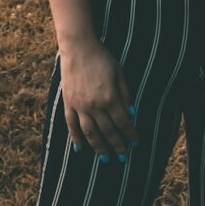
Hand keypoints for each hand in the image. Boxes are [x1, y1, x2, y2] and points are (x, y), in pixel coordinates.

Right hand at [60, 40, 139, 158]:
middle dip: (117, 145)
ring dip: (99, 147)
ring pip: (90, 133)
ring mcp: (80, 105)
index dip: (130, 134)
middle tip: (123, 156)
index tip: (135, 143)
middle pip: (108, 131)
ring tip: (106, 158)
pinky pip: (72, 125)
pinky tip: (80, 149)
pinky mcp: (69, 103)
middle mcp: (95, 105)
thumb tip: (132, 114)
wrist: (79, 47)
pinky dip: (76, 138)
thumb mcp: (119, 73)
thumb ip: (125, 94)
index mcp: (110, 97)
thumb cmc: (102, 58)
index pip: (123, 122)